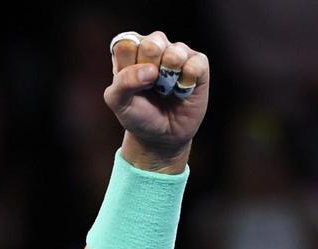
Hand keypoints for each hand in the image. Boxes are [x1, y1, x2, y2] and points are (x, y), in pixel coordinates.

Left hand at [104, 31, 209, 172]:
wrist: (161, 135)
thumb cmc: (137, 114)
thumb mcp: (118, 103)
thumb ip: (123, 83)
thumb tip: (151, 70)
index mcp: (130, 52)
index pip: (126, 44)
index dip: (127, 66)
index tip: (128, 83)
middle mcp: (155, 47)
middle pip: (152, 43)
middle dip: (149, 69)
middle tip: (149, 86)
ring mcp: (178, 53)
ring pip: (176, 52)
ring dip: (169, 77)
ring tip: (166, 90)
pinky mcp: (198, 64)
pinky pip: (197, 63)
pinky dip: (188, 80)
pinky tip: (182, 90)